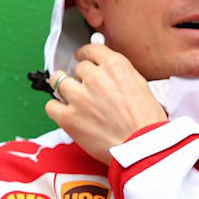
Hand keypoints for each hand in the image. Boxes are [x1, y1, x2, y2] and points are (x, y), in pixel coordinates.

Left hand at [44, 44, 167, 164]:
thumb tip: (107, 74)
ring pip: (58, 80)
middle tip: (88, 90)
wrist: (142, 147)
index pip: (92, 50)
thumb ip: (120, 76)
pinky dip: (56, 109)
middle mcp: (95, 77)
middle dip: (82, 78)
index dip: (85, 55)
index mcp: (116, 66)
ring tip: (71, 98)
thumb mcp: (140, 86)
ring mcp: (80, 97)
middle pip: (78, 68)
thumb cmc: (147, 122)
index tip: (82, 57)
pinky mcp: (68, 117)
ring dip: (64, 88)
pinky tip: (64, 113)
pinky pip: (51, 106)